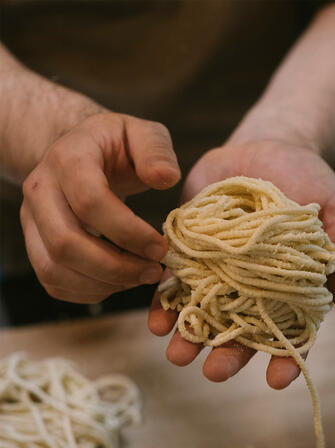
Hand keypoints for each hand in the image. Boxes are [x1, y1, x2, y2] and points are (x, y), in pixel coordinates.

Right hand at [21, 112, 180, 302]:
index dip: (128, 232)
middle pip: (66, 243)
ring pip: (54, 269)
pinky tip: (119, 282)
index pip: (89, 201)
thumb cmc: (117, 146)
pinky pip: (53, 282)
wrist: (82, 152)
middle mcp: (40, 190)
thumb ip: (156, 150)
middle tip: (153, 271)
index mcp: (68, 158)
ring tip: (139, 278)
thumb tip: (166, 178)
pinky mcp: (35, 244)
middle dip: (115, 267)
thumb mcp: (142, 133)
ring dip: (103, 284)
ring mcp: (32, 220)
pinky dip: (88, 292)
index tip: (160, 247)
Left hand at [149, 139, 334, 388]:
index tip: (277, 380)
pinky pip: (175, 280)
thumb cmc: (309, 180)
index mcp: (288, 286)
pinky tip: (155, 318)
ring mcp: (218, 270)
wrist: (268, 147)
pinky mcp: (190, 248)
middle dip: (227, 353)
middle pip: (240, 329)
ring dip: (189, 336)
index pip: (291, 330)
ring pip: (203, 311)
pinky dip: (164, 300)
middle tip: (213, 372)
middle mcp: (250, 286)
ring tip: (176, 353)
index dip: (287, 357)